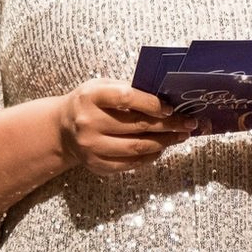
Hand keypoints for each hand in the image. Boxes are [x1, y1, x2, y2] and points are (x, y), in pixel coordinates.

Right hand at [55, 79, 194, 176]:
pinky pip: (131, 163)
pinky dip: (150, 156)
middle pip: (137, 125)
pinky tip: (160, 148)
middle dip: (168, 125)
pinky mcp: (97, 165)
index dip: (151, 103)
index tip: (170, 108)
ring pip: (137, 147)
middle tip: (189, 123)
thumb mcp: (101, 87)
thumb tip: (167, 97)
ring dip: (164, 142)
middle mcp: (88, 122)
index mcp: (89, 97)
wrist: (63, 129)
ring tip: (180, 136)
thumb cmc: (89, 103)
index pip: (125, 98)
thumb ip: (128, 89)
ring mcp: (91, 146)